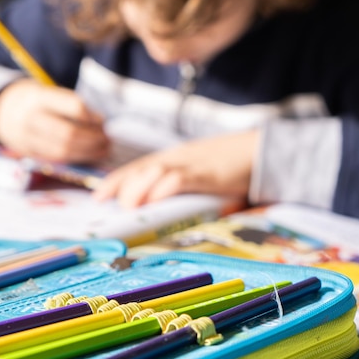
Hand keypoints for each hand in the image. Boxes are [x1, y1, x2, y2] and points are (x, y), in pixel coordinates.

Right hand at [0, 78, 109, 163]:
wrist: (2, 110)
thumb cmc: (37, 101)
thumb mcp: (49, 93)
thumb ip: (71, 106)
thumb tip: (100, 124)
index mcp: (39, 97)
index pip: (73, 106)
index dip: (92, 117)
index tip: (102, 121)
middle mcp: (30, 117)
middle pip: (69, 133)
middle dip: (92, 139)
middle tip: (107, 140)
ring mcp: (26, 138)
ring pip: (62, 151)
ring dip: (87, 153)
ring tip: (102, 149)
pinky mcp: (27, 153)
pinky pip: (55, 160)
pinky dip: (74, 159)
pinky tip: (87, 156)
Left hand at [93, 130, 259, 207]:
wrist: (260, 152)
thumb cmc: (229, 165)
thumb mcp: (198, 173)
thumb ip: (179, 185)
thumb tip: (160, 206)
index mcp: (173, 158)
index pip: (137, 167)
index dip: (115, 180)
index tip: (98, 195)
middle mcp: (176, 157)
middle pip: (140, 168)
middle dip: (119, 185)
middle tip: (106, 202)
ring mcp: (190, 163)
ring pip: (155, 172)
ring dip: (137, 188)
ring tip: (126, 205)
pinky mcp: (205, 173)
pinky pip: (179, 179)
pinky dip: (163, 189)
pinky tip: (153, 200)